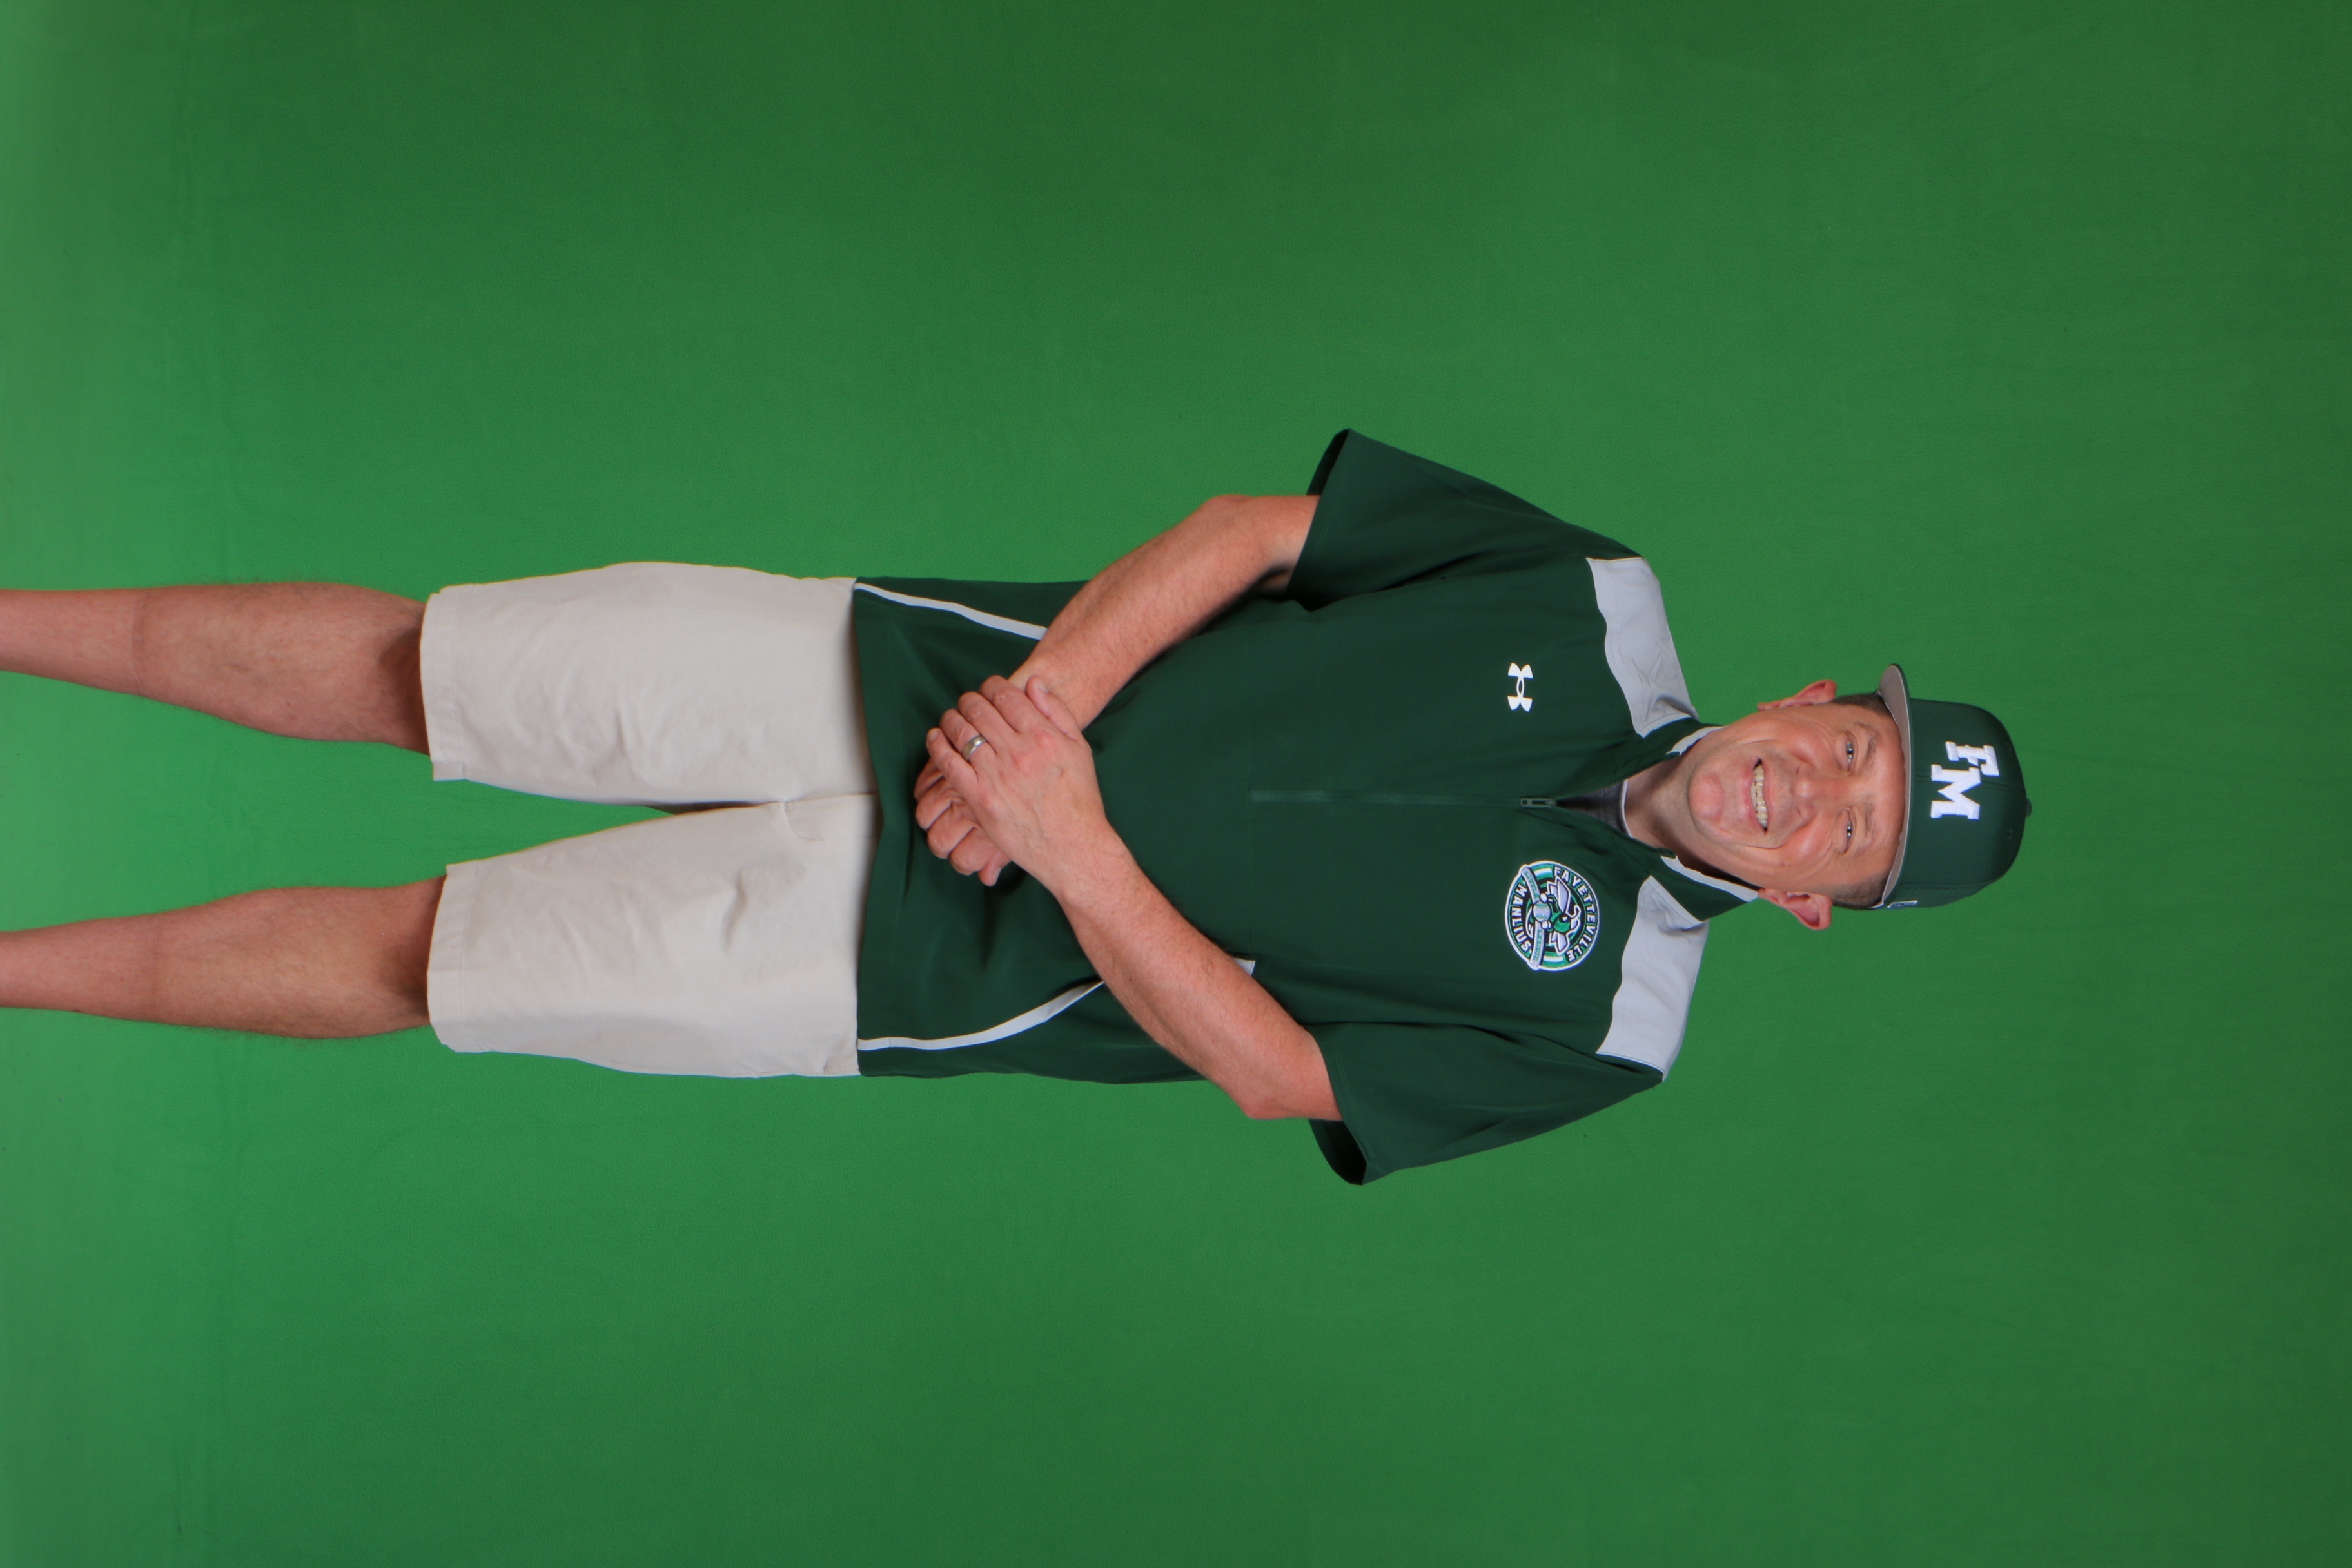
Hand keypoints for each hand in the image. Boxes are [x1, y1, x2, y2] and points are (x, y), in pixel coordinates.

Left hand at [924, 676, 1119, 896]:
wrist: (1074, 846)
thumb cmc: (1080, 801)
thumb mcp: (1080, 749)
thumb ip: (1057, 713)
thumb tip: (1034, 684)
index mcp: (1043, 736)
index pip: (1006, 695)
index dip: (992, 686)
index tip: (989, 689)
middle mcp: (1018, 752)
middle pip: (979, 709)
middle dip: (970, 700)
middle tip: (969, 703)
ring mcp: (996, 775)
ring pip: (961, 731)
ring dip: (951, 718)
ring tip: (952, 719)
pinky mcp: (979, 799)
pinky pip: (948, 764)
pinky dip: (937, 746)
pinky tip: (936, 738)